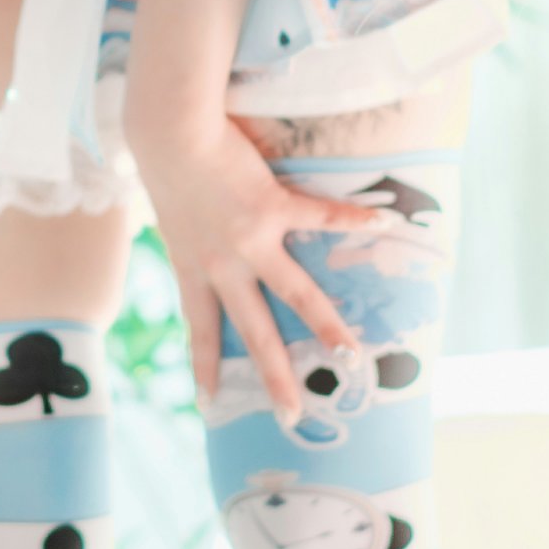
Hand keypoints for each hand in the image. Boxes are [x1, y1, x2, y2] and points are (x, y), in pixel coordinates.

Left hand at [131, 114, 379, 422]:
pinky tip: (384, 225)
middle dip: (273, 375)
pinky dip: (354, 220)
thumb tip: (189, 228)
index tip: (208, 402)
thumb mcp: (168, 211)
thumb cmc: (164, 161)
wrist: (169, 131)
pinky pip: (322, 218)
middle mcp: (222, 265)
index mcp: (192, 266)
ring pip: (294, 293)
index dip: (204, 365)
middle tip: (290, 416)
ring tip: (351, 357)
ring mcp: (250, 240)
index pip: (200, 327)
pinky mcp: (272, 206)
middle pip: (253, 330)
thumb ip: (186, 231)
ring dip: (326, 325)